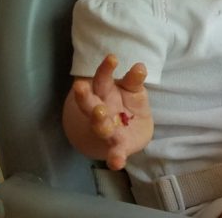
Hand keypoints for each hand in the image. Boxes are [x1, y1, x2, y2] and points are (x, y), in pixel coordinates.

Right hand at [71, 54, 152, 169]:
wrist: (133, 130)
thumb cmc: (128, 104)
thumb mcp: (133, 89)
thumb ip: (134, 80)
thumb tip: (140, 66)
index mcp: (104, 94)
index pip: (102, 79)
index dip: (106, 69)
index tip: (112, 58)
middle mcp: (101, 112)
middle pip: (90, 104)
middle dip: (85, 96)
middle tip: (81, 86)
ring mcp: (108, 130)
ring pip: (100, 127)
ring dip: (98, 121)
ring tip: (100, 113)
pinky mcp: (118, 146)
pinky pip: (115, 153)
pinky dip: (115, 158)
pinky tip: (116, 163)